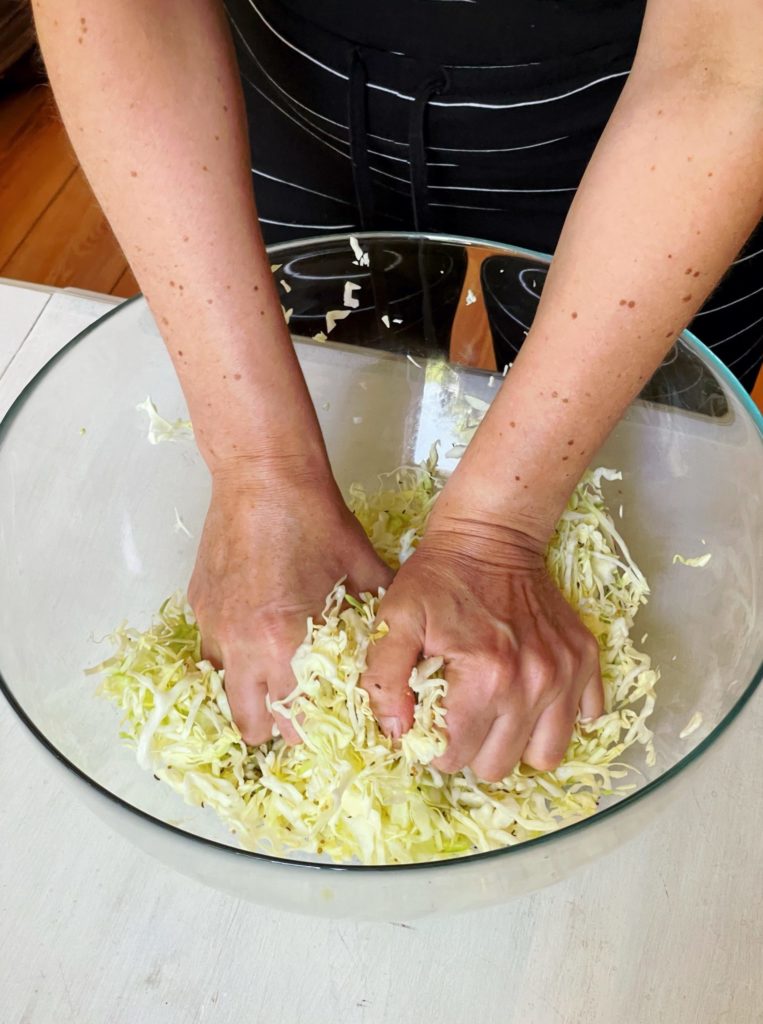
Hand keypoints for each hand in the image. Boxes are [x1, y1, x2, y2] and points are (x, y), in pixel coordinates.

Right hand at [188, 459, 391, 745]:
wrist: (263, 475)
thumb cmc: (316, 520)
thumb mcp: (362, 572)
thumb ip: (377, 619)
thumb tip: (394, 649)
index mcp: (284, 644)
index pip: (297, 722)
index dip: (316, 733)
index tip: (332, 727)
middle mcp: (241, 645)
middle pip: (252, 725)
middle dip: (278, 727)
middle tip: (302, 712)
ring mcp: (214, 626)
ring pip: (224, 692)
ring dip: (250, 694)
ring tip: (276, 679)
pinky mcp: (198, 606)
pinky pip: (211, 651)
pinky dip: (231, 658)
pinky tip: (255, 638)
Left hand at [363, 516, 602, 780]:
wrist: (491, 535)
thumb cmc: (438, 577)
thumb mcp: (395, 619)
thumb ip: (384, 679)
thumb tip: (397, 734)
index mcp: (484, 678)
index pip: (455, 757)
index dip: (433, 743)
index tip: (429, 715)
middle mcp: (532, 684)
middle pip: (498, 765)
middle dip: (472, 747)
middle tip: (459, 711)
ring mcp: (565, 674)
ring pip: (545, 755)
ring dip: (517, 742)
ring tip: (496, 710)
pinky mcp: (585, 660)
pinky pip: (585, 719)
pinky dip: (558, 716)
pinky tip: (532, 693)